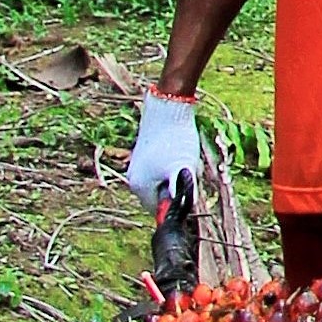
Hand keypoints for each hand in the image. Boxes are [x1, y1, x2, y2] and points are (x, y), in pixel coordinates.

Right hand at [126, 92, 201, 212]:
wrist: (167, 111)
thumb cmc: (175, 141)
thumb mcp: (184, 169)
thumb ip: (183, 192)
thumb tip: (183, 208)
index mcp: (139, 187)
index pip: (158, 210)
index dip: (176, 204)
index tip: (188, 190)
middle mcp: (134, 179)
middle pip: (160, 196)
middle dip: (177, 188)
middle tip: (187, 171)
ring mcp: (137, 167)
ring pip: (162, 182)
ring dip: (176, 176)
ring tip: (183, 158)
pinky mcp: (143, 157)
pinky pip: (160, 171)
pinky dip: (172, 166)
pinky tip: (179, 151)